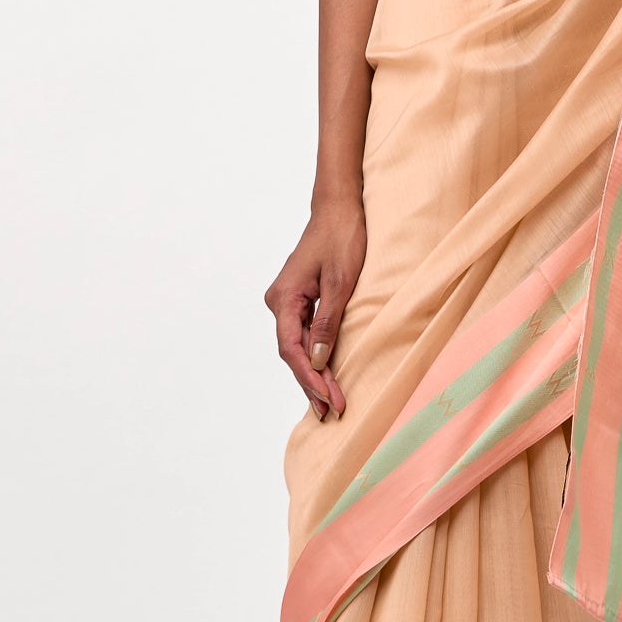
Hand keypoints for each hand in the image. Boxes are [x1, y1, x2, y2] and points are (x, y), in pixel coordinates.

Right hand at [265, 194, 365, 418]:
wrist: (339, 209)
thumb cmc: (342, 238)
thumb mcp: (341, 282)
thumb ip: (329, 322)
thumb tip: (320, 360)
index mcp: (284, 297)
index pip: (292, 349)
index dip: (310, 378)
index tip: (328, 400)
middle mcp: (279, 302)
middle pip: (293, 352)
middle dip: (312, 383)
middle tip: (331, 412)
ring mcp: (288, 301)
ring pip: (298, 346)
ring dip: (314, 373)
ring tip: (328, 403)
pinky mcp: (299, 299)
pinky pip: (304, 334)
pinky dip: (316, 356)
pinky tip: (325, 375)